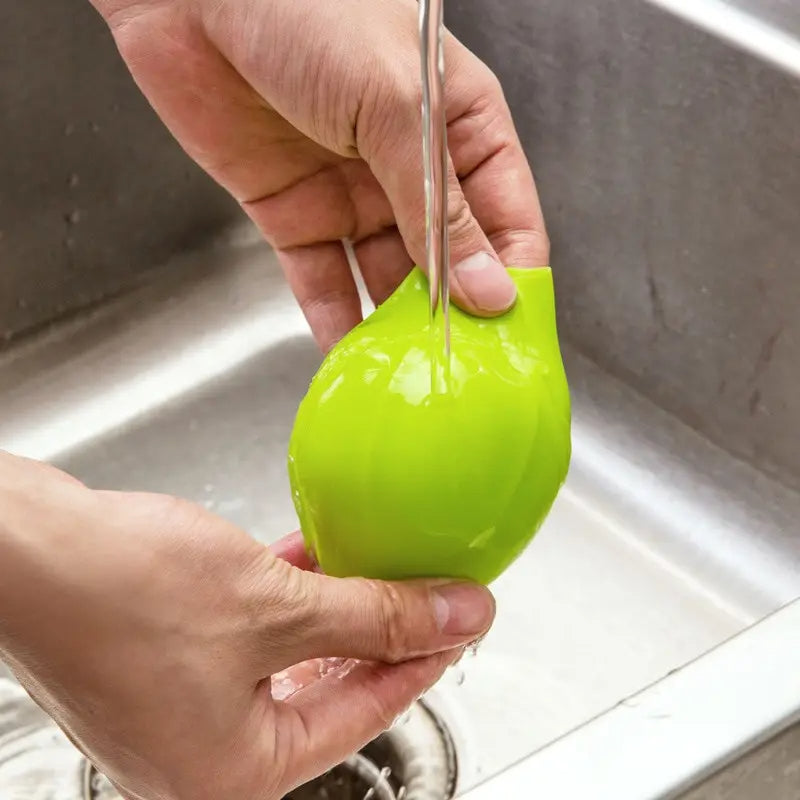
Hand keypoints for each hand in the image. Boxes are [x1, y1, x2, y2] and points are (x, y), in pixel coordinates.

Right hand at [0, 452, 493, 798]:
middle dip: (379, 631)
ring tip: (378, 566)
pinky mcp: (164, 656)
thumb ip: (375, 615)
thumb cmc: (118, 592)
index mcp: (235, 771)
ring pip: (288, 653)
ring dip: (334, 607)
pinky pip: (248, 630)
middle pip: (327, 685)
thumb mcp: (275, 607)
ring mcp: (181, 703)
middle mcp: (204, 750)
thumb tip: (460, 616)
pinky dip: (285, 594)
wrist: (19, 549)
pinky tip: (312, 553)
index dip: (423, 658)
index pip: (365, 714)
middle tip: (426, 592)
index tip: (460, 619)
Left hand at [90, 0, 548, 351]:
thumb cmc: (309, 6)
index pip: (505, 218)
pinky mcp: (296, 214)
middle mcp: (410, 167)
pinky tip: (350, 357)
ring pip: (386, 278)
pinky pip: (323, 279)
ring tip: (408, 375)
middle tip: (459, 369)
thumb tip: (488, 287)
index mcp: (458, 126)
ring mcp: (353, 194)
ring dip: (395, 326)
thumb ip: (439, 206)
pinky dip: (334, 320)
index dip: (512, 277)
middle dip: (453, 313)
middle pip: (447, 259)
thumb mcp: (396, 106)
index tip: (514, 332)